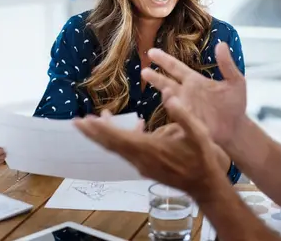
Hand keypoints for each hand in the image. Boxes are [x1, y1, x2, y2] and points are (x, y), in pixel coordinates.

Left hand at [74, 102, 227, 200]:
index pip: (117, 137)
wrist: (204, 185)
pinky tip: (136, 126)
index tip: (84, 121)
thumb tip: (168, 94)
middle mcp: (140, 158)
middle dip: (93, 133)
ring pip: (118, 148)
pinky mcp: (147, 167)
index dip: (100, 129)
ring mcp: (142, 165)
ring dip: (106, 135)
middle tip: (76, 122)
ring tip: (97, 120)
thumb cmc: (201, 158)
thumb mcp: (197, 133)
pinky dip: (124, 139)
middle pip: (110, 144)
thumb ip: (182, 114)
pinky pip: (129, 151)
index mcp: (149, 148)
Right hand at [142, 42, 247, 147]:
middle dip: (155, 78)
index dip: (163, 60)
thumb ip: (227, 64)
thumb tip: (221, 44)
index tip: (151, 52)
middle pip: (166, 83)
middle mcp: (186, 93)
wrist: (237, 129)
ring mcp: (186, 108)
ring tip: (166, 93)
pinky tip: (174, 108)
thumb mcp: (235, 81)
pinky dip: (176, 112)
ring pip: (171, 100)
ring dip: (167, 96)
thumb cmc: (234, 104)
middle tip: (143, 71)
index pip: (175, 68)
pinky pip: (179, 116)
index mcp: (195, 81)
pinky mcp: (189, 122)